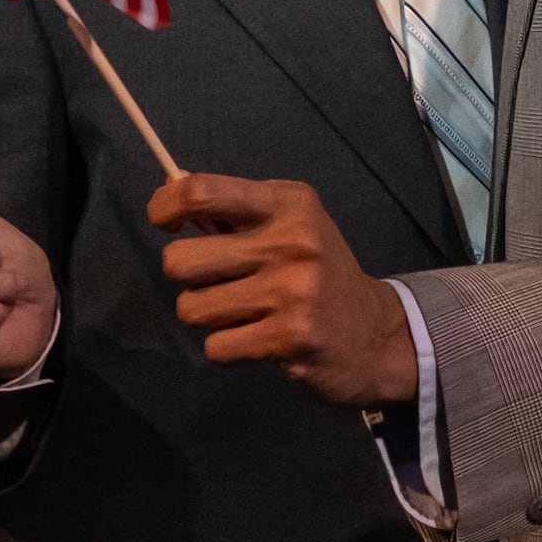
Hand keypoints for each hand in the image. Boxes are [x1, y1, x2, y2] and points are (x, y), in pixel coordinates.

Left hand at [152, 172, 415, 407]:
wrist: (377, 334)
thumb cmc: (320, 273)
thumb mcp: (291, 224)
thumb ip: (235, 211)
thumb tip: (169, 194)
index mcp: (287, 203)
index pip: (200, 193)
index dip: (165, 208)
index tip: (166, 223)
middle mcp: (290, 241)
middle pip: (180, 260)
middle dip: (188, 278)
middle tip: (217, 282)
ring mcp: (291, 291)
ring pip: (192, 308)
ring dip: (209, 317)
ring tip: (245, 313)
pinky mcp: (289, 337)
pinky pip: (216, 347)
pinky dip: (228, 349)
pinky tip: (259, 339)